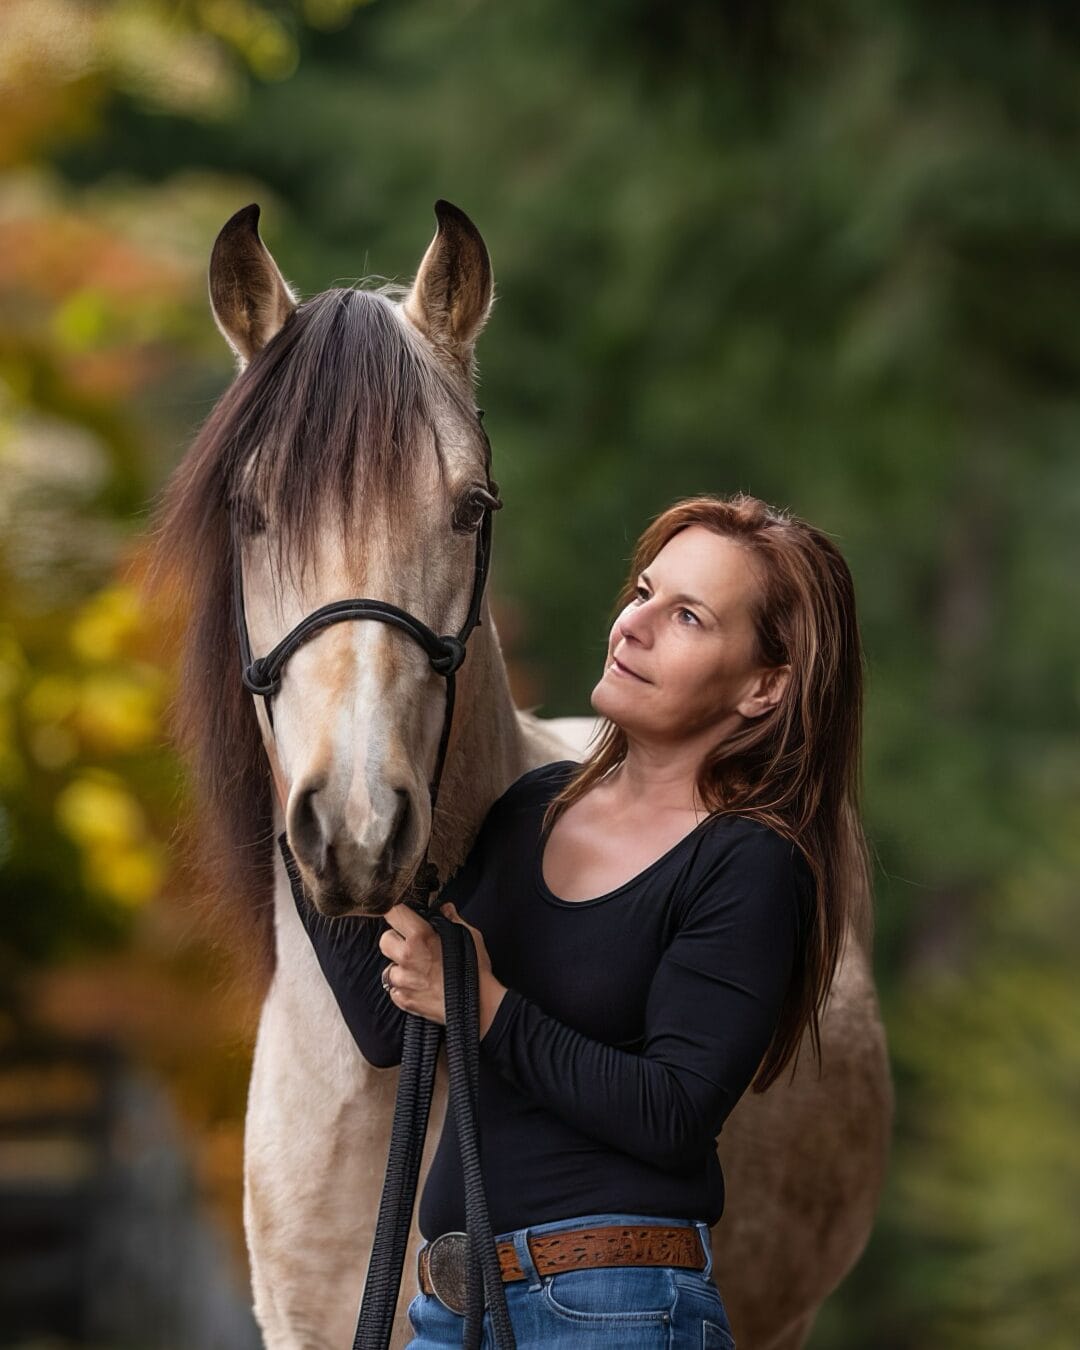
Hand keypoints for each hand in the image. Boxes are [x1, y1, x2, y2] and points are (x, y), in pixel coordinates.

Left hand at [379, 901, 505, 1033]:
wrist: (478, 1005)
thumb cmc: (475, 970)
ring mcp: (403, 980)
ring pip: (389, 968)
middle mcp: (406, 956)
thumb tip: (445, 909)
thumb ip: (453, 919)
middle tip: (412, 946)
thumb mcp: (470, 936)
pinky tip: (420, 987)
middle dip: (396, 941)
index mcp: (420, 936)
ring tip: (420, 971)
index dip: (396, 913)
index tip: (401, 916)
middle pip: (385, 940)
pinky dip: (403, 988)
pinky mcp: (403, 1000)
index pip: (393, 913)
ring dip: (400, 968)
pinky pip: (394, 990)